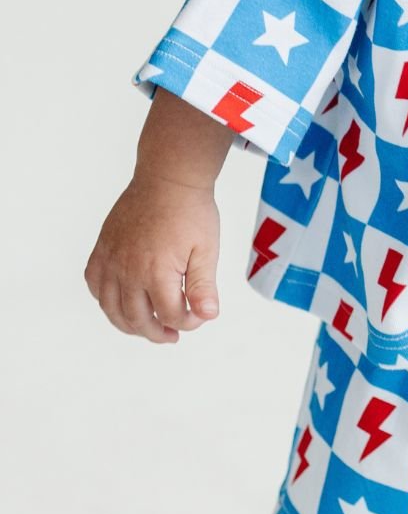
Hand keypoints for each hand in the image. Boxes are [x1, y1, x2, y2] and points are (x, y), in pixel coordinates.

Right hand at [84, 175, 221, 343]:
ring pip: (111, 308)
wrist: (168, 178)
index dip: (189, 322)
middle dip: (158, 332)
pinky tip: (121, 302)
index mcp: (157, 272)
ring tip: (147, 327)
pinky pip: (95, 284)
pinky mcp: (102, 249)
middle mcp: (128, 270)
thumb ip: (203, 286)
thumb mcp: (207, 249)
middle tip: (172, 334)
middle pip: (138, 319)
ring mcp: (111, 260)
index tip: (201, 314)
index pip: (170, 315)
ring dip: (129, 324)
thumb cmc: (191, 212)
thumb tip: (207, 316)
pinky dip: (105, 300)